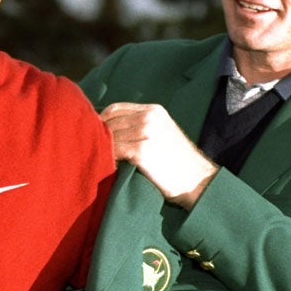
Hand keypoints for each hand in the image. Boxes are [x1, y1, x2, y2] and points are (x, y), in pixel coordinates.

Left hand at [99, 102, 217, 209]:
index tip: (95, 134)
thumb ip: (141, 125)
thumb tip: (110, 129)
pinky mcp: (141, 151)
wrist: (199, 181)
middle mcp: (149, 117)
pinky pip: (113, 151)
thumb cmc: (179, 162)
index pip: (115, 108)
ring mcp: (145, 133)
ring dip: (101, 148)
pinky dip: (108, 159)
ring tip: (99, 159)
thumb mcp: (163, 132)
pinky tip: (107, 167)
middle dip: (99, 135)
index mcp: (153, 111)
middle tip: (92, 149)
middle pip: (110, 122)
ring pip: (109, 136)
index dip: (102, 121)